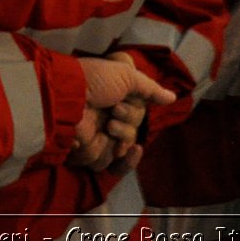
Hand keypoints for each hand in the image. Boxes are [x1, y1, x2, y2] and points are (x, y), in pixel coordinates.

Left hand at [69, 54, 166, 172]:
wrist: (67, 95)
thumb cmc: (95, 81)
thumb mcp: (126, 76)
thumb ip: (149, 88)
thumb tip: (172, 97)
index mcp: (111, 102)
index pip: (134, 118)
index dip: (135, 113)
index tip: (123, 102)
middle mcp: (103, 121)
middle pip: (131, 135)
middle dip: (128, 124)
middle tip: (114, 112)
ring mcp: (96, 138)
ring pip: (121, 151)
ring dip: (121, 138)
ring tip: (108, 126)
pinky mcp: (87, 153)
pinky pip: (108, 164)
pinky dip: (117, 158)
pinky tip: (121, 150)